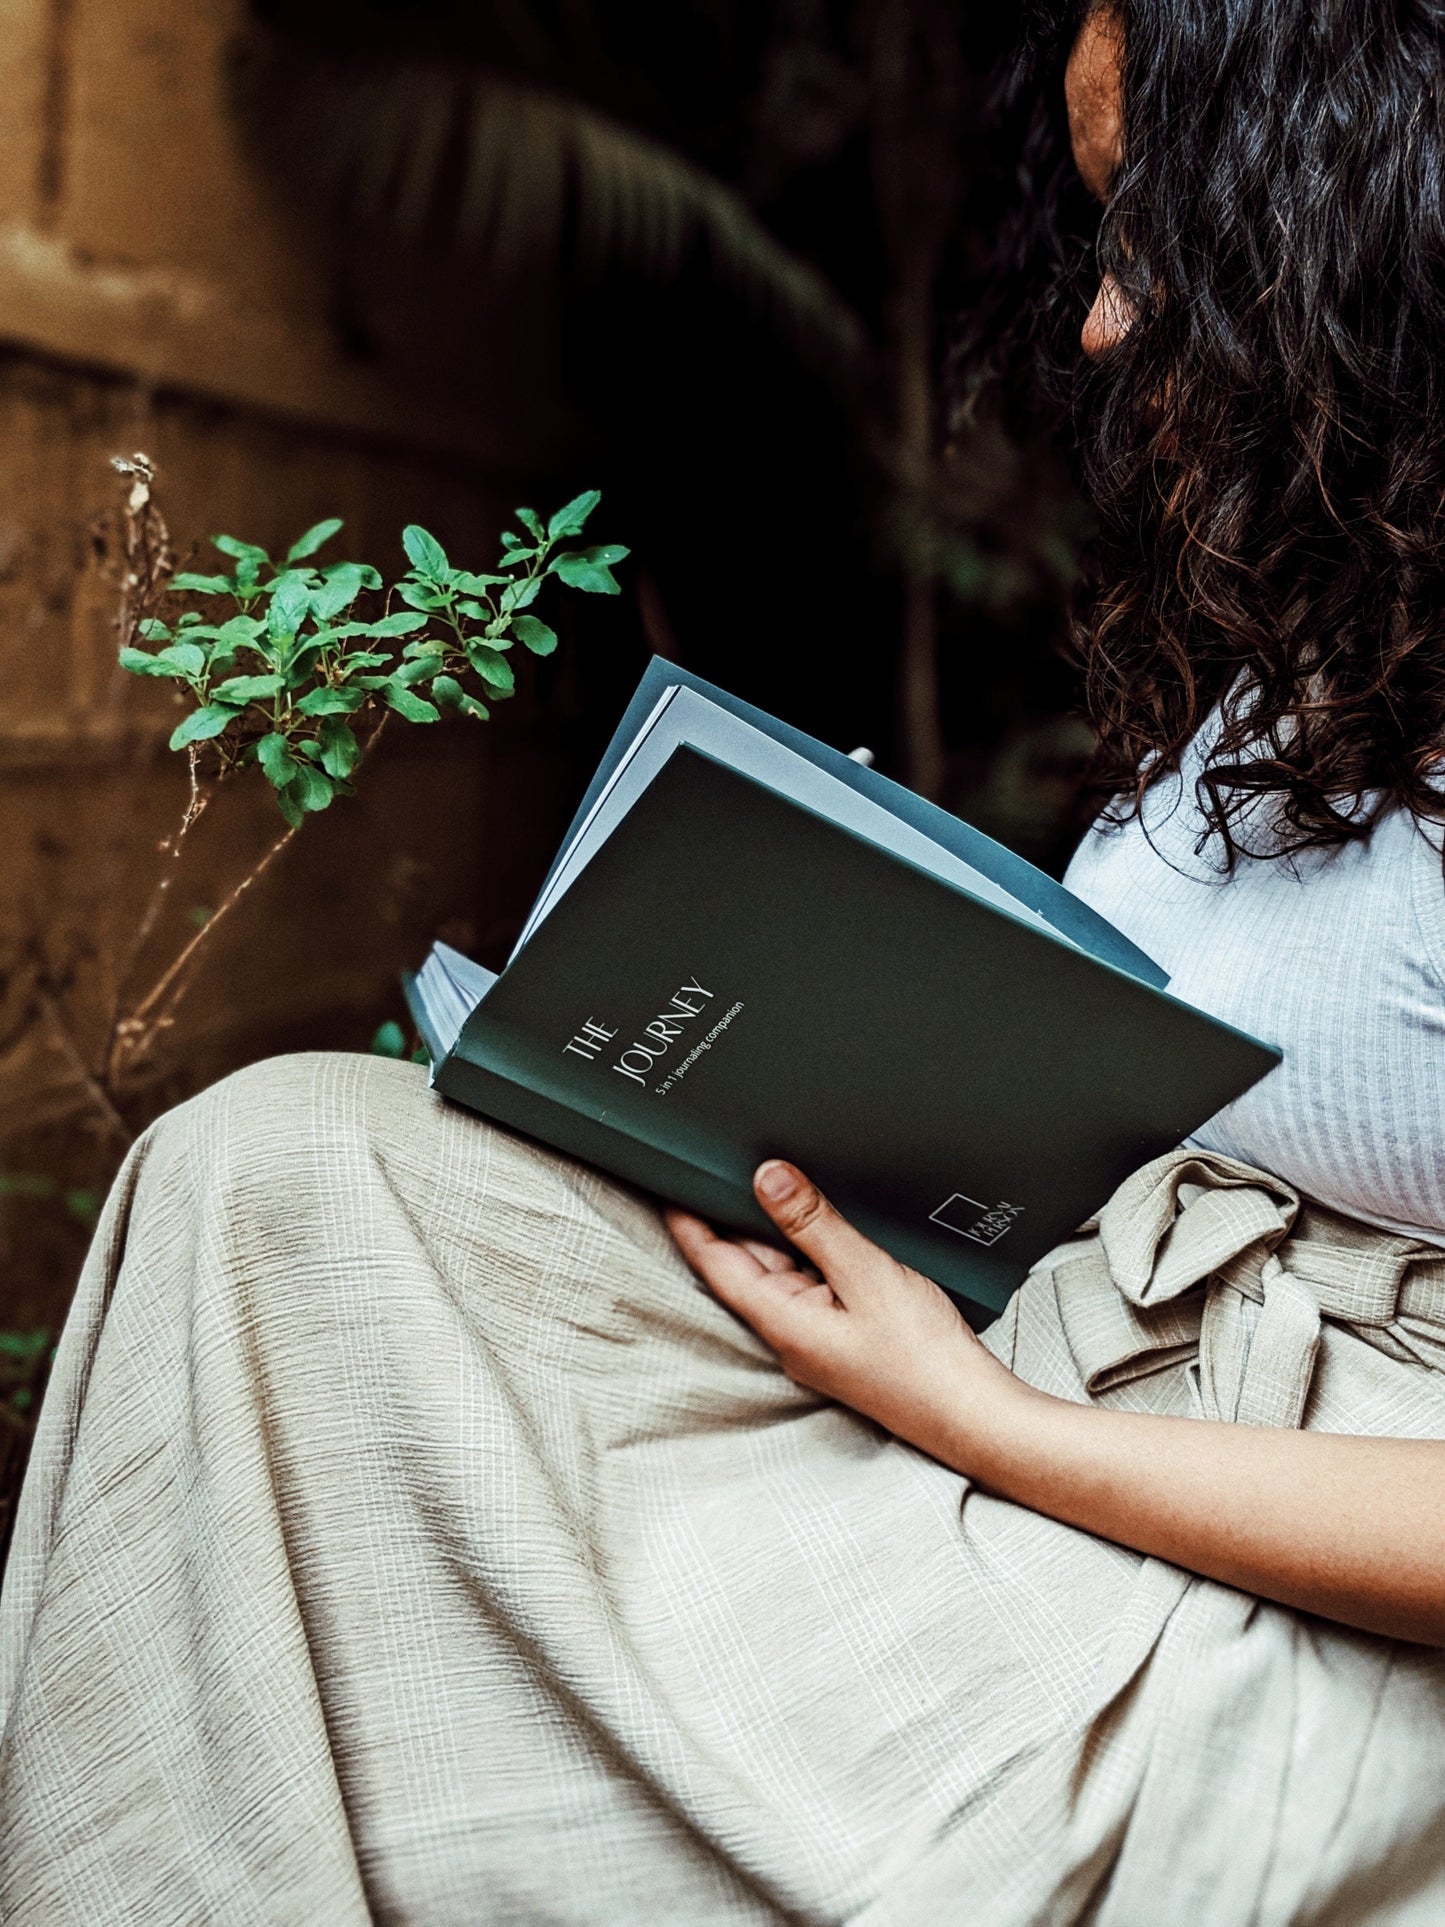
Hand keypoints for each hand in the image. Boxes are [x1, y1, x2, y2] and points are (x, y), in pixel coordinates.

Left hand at [666, 1160, 1018, 1466]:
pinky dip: (812, 1250)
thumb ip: (813, 1224)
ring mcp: (816, 1335)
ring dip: (781, 1230)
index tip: (669, 1179)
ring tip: (785, 1181)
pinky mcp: (842, 1334)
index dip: (687, 1219)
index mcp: (781, 1321)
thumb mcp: (866, 1273)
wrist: (972, 1412)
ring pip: (783, 1269)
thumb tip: (767, 1179)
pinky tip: (827, 1225)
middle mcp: (789, 1331)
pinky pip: (813, 1282)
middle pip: (747, 1261)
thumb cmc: (924, 1359)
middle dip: (738, 1214)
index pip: (712, 1262)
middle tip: (733, 1159)